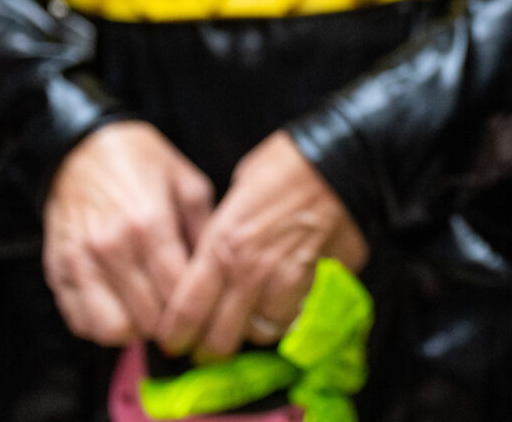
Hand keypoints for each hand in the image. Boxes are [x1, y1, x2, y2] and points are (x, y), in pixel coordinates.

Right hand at [42, 120, 213, 345]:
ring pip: (111, 330)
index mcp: (149, 224)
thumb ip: (206, 229)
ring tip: (149, 310)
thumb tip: (220, 272)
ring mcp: (79, 262)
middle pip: (148, 318)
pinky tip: (121, 305)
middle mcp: (111, 248)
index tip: (206, 306)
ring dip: (135, 329)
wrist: (81, 149)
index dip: (198, 307)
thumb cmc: (140, 163)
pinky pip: (79, 322)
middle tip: (180, 311)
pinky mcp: (57, 272)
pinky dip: (102, 325)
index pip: (178, 293)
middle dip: (170, 322)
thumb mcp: (188, 183)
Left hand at [157, 130, 368, 359]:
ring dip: (250, 332)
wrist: (338, 161)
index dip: (175, 336)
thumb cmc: (283, 165)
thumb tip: (215, 255)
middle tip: (206, 347)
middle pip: (219, 338)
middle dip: (209, 349)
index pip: (186, 311)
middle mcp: (248, 271)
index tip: (173, 341)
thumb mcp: (236, 193)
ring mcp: (284, 281)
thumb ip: (222, 233)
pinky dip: (284, 320)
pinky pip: (293, 319)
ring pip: (258, 334)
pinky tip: (281, 308)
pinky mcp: (316, 283)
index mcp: (221, 245)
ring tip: (246, 325)